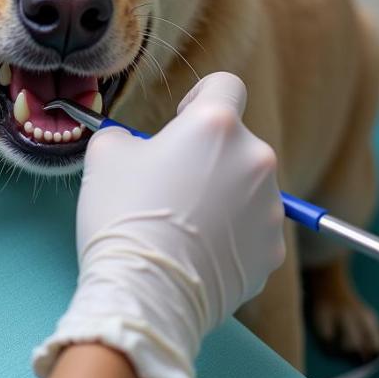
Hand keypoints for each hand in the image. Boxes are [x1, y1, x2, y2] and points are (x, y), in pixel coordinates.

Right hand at [32, 73, 284, 377]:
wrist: (144, 292)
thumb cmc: (122, 215)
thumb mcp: (105, 154)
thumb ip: (128, 135)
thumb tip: (137, 145)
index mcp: (216, 124)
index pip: (225, 85)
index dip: (199, 97)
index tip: (180, 122)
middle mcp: (255, 158)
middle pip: (235, 141)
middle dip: (207, 155)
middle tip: (170, 183)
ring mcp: (270, 208)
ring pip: (245, 186)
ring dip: (222, 194)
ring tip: (183, 224)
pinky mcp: (273, 250)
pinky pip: (251, 229)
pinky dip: (231, 235)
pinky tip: (197, 252)